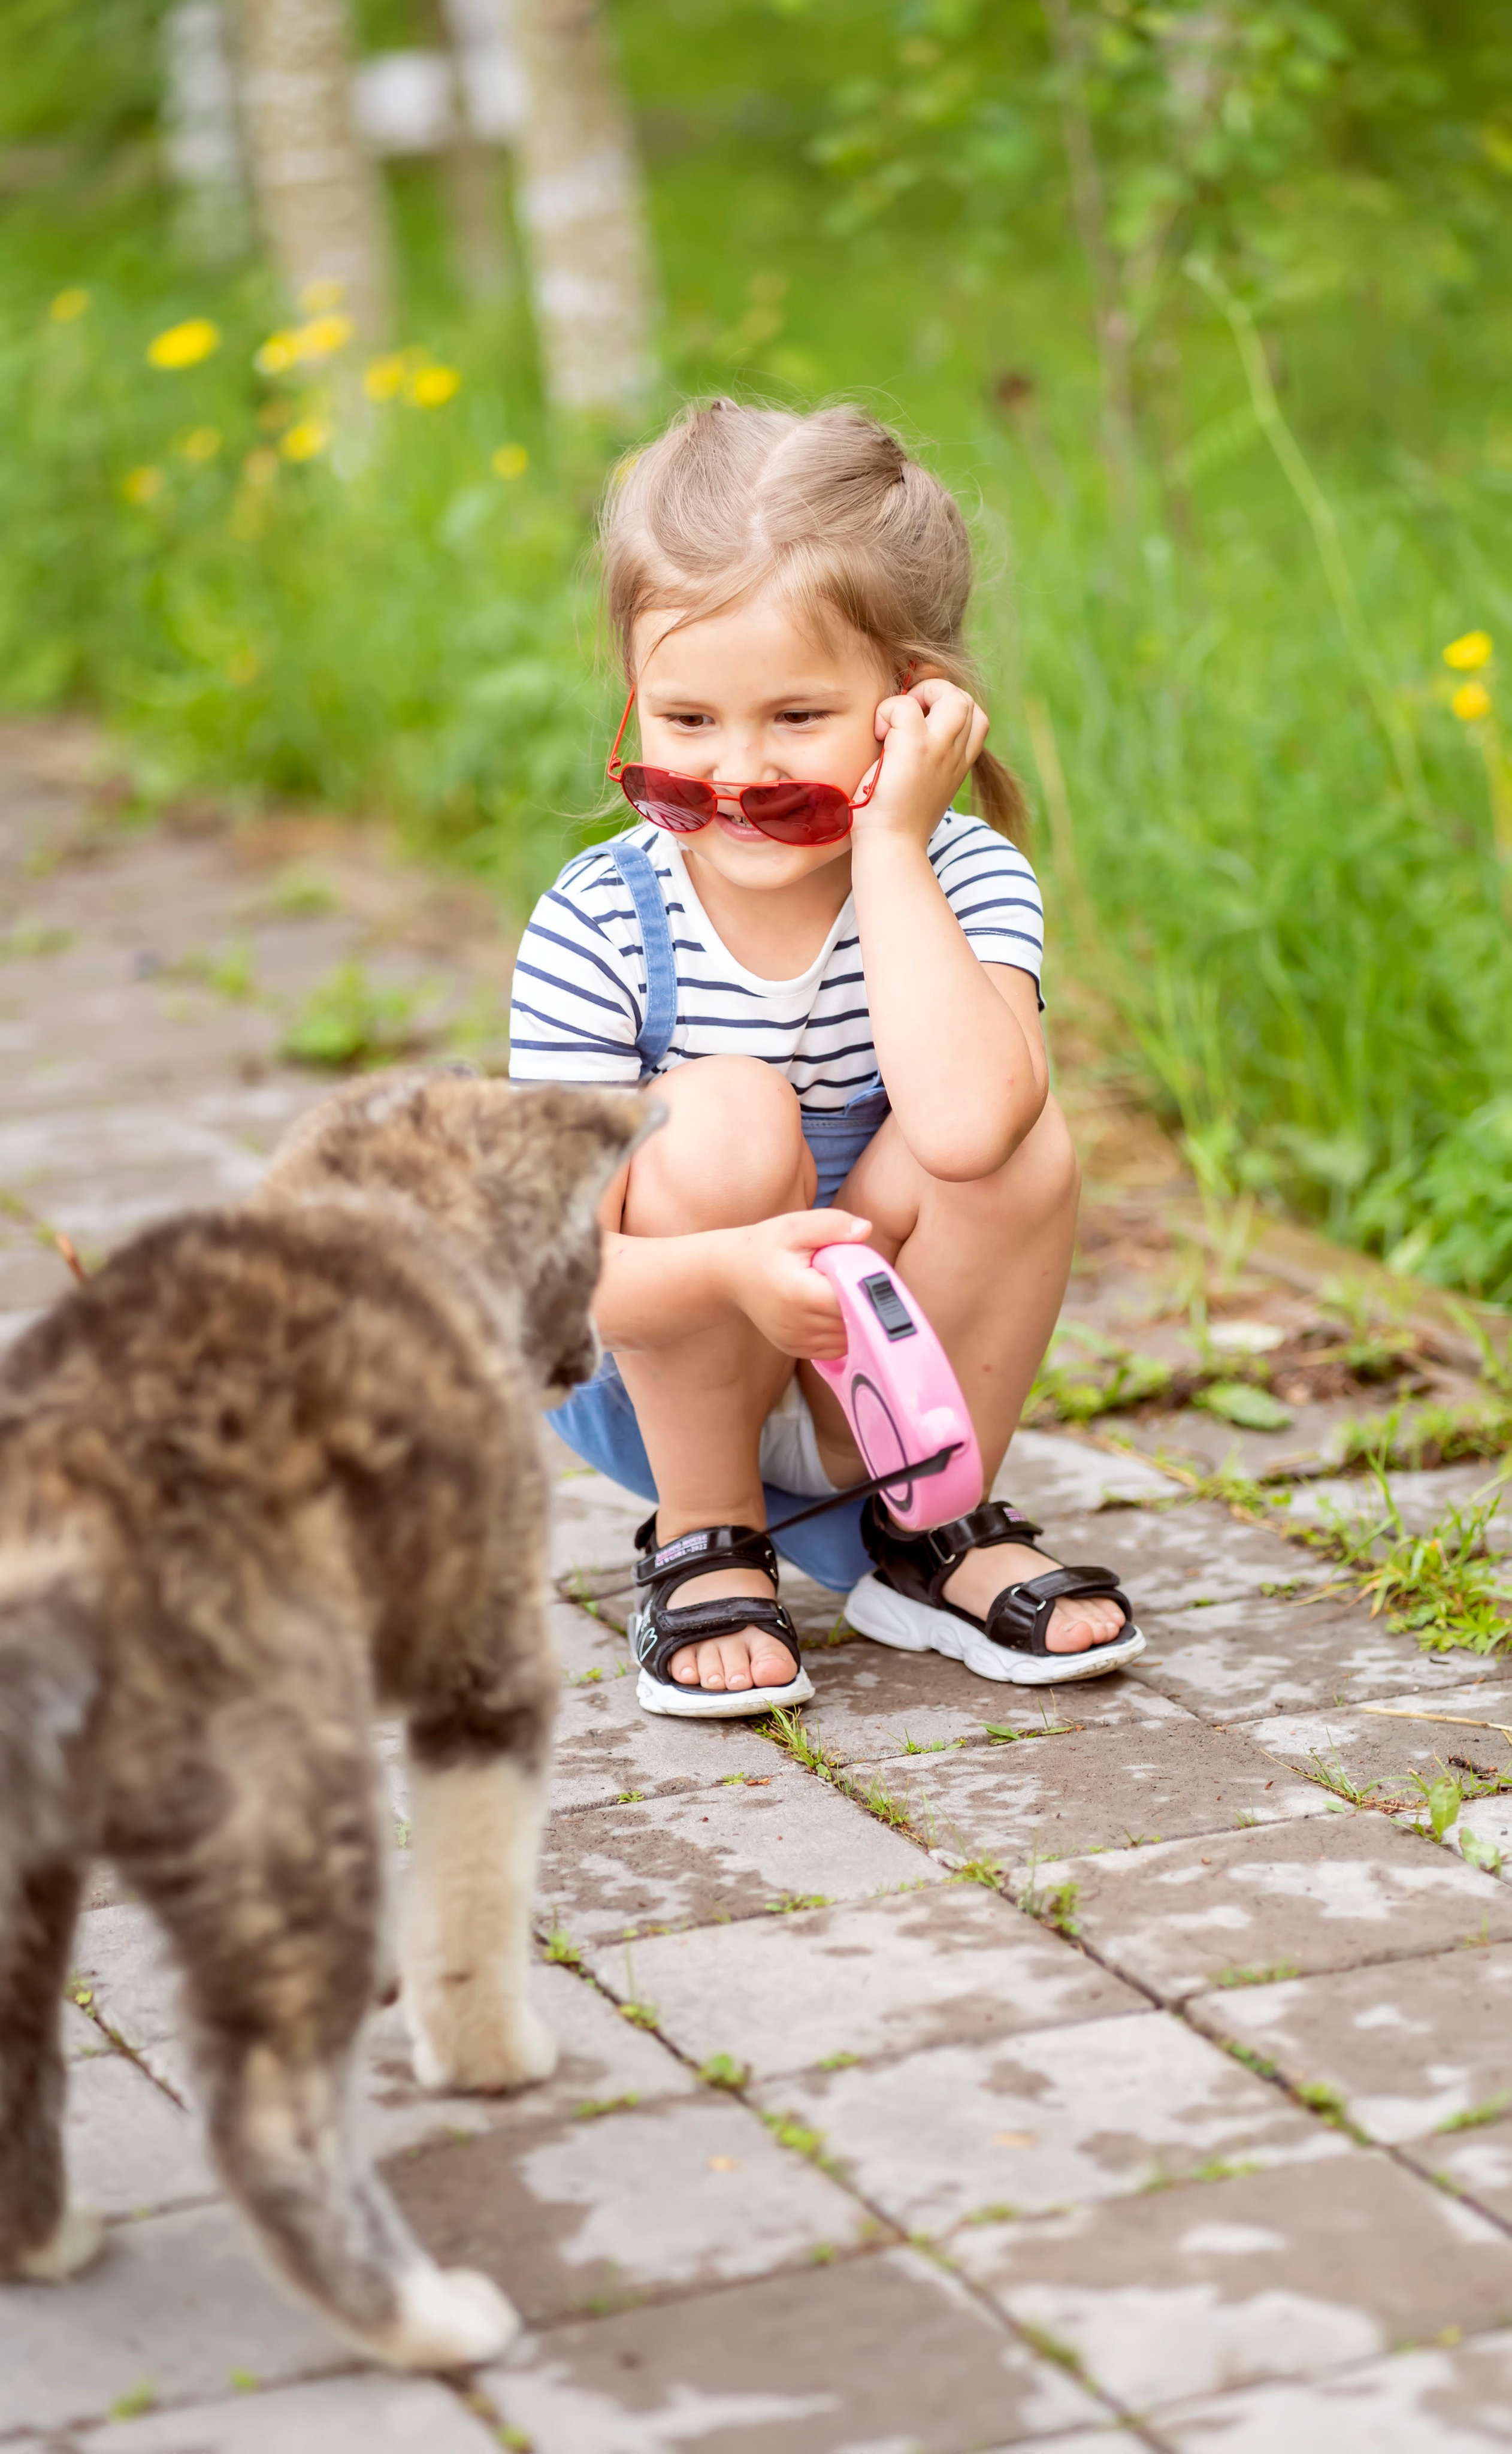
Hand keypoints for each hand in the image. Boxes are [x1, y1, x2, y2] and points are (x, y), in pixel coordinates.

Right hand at [715, 1209, 871, 1357]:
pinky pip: (835, 1349)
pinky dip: (845, 1333)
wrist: (731, 1274)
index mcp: (799, 1293)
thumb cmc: (765, 1247)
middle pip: (854, 1321)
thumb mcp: (794, 1226)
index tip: (875, 1274)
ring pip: (848, 1339)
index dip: (869, 1288)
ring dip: (857, 1320)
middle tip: (864, 1281)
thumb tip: (866, 1229)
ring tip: (849, 1294)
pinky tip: (840, 1312)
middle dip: (865, 1303)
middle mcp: (797, 1324)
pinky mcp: (796, 1350)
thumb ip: (832, 1225)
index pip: (852, 1299)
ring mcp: (796, 1341)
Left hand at [852, 678, 988, 851]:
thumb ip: (927, 763)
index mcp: (959, 764)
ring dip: (917, 696)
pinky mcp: (914, 748)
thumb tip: (903, 740)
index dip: (951, 708)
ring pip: (948, 694)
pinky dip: (886, 712)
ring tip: (893, 724)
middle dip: (935, 694)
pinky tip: (877, 737)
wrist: (891, 848)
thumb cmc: (897, 825)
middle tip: (905, 719)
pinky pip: (903, 706)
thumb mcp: (923, 789)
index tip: (922, 724)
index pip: (977, 718)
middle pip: (966, 700)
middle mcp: (955, 754)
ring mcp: (938, 749)